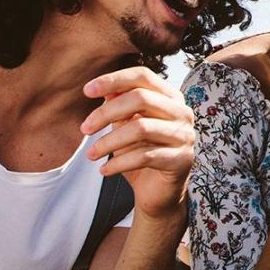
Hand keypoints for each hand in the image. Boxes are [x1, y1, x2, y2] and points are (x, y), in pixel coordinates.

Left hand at [81, 66, 196, 221]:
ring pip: (141, 128)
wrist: (158, 192)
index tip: (87, 90)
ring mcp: (185, 135)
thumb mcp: (126, 126)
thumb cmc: (141, 154)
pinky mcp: (181, 159)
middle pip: (141, 98)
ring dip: (109, 142)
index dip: (114, 79)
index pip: (143, 76)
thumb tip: (103, 89)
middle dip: (106, 112)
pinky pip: (144, 156)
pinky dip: (118, 163)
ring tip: (91, 154)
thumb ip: (119, 107)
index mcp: (170, 97)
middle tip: (84, 129)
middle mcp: (182, 112)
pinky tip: (104, 170)